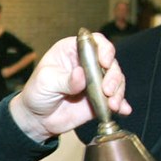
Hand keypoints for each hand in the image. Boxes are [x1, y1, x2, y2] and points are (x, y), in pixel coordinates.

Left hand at [8, 34, 130, 142]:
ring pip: (116, 80)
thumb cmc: (37, 93)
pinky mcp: (100, 98)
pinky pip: (115, 99)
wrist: (37, 119)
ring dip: (118, 91)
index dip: (104, 49)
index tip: (105, 62)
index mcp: (72, 51)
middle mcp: (87, 64)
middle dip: (113, 75)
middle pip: (110, 61)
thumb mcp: (45, 82)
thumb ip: (65, 79)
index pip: (95, 42)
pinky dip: (121, 104)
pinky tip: (123, 110)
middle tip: (107, 90)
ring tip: (112, 104)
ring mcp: (95, 81)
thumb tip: (81, 74)